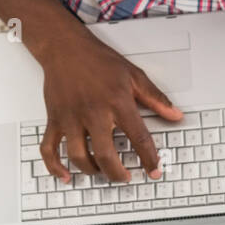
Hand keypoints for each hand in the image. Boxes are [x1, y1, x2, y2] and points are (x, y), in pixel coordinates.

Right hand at [36, 29, 182, 184]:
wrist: (66, 47)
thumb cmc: (98, 60)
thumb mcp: (133, 75)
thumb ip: (155, 98)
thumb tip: (175, 115)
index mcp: (117, 102)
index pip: (138, 137)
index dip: (149, 158)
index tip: (154, 171)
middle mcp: (93, 112)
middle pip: (106, 155)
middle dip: (118, 173)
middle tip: (126, 177)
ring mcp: (71, 118)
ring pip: (79, 156)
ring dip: (92, 171)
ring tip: (102, 172)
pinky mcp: (55, 119)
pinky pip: (49, 149)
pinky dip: (55, 167)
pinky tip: (65, 176)